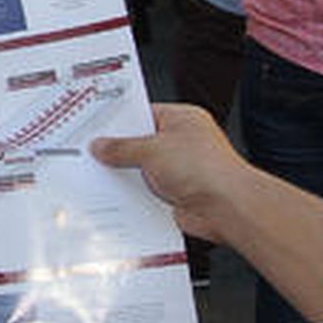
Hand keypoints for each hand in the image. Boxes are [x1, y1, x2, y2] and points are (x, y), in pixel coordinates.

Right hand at [91, 103, 250, 243]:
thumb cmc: (207, 170)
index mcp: (182, 119)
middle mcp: (183, 142)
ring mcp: (181, 170)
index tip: (95, 126)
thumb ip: (122, 147)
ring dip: (127, 175)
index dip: (118, 120)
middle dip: (119, 151)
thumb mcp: (152, 149)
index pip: (143, 114)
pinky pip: (147, 192)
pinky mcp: (178, 194)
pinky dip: (134, 195)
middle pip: (141, 143)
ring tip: (102, 174)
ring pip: (142, 170)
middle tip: (93, 151)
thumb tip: (102, 146)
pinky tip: (118, 196)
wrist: (229, 208)